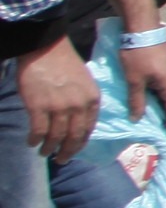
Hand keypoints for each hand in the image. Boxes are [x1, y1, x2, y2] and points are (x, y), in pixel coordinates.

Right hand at [19, 37, 94, 161]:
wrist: (46, 47)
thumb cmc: (64, 63)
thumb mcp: (85, 82)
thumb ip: (83, 101)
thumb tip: (77, 122)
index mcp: (92, 100)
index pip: (88, 129)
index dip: (80, 143)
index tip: (74, 150)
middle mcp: (78, 106)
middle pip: (74, 137)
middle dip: (67, 152)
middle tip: (61, 160)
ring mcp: (59, 107)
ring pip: (55, 137)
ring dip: (49, 148)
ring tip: (44, 153)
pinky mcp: (39, 106)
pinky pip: (38, 130)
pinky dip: (35, 139)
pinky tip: (31, 142)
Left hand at [116, 32, 165, 133]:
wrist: (142, 28)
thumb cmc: (138, 55)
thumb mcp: (133, 80)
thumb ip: (136, 101)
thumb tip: (137, 120)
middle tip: (156, 131)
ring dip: (162, 108)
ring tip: (150, 117)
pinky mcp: (164, 67)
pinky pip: (164, 87)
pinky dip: (158, 97)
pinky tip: (147, 99)